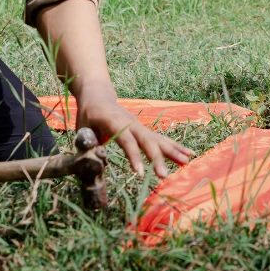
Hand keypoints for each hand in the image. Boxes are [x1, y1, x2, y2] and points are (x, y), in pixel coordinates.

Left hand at [77, 93, 192, 177]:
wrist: (98, 95)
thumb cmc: (88, 113)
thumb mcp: (82, 127)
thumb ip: (88, 143)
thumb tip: (92, 161)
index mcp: (114, 121)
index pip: (127, 140)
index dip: (134, 155)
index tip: (140, 173)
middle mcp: (131, 123)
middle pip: (147, 140)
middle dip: (157, 158)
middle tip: (164, 176)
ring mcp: (139, 126)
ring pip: (158, 139)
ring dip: (172, 151)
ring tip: (186, 162)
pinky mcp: (143, 131)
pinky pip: (160, 139)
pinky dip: (174, 147)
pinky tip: (187, 154)